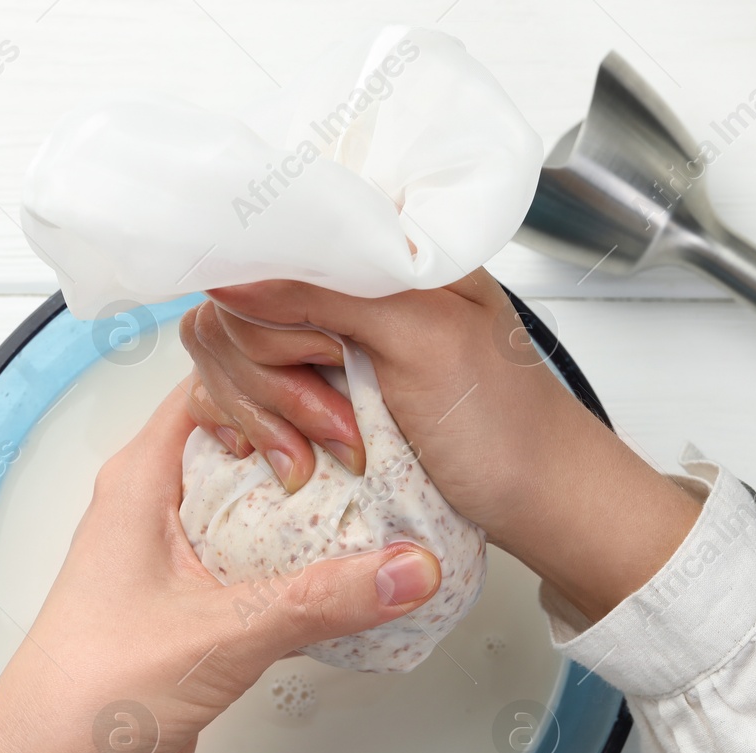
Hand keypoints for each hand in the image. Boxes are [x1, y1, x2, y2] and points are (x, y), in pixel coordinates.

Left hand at [0, 387, 441, 752]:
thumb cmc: (85, 694)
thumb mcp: (218, 633)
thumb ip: (320, 599)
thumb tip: (404, 569)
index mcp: (142, 480)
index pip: (216, 383)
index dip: (281, 370)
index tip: (348, 374)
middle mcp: (159, 508)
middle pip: (249, 441)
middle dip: (315, 438)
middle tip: (387, 433)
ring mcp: (180, 558)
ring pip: (262, 507)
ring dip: (318, 507)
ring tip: (390, 496)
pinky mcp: (201, 608)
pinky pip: (267, 566)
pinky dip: (311, 565)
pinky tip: (357, 576)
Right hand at [180, 270, 700, 621]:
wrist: (532, 502)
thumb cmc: (503, 424)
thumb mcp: (424, 339)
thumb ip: (329, 291)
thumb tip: (229, 275)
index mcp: (374, 247)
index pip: (263, 245)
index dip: (271, 311)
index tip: (322, 359)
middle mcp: (338, 286)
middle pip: (232, 307)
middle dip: (273, 378)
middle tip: (342, 423)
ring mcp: (313, 343)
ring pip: (223, 354)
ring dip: (266, 413)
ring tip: (331, 452)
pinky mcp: (298, 396)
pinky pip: (229, 395)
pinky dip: (252, 430)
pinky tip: (287, 459)